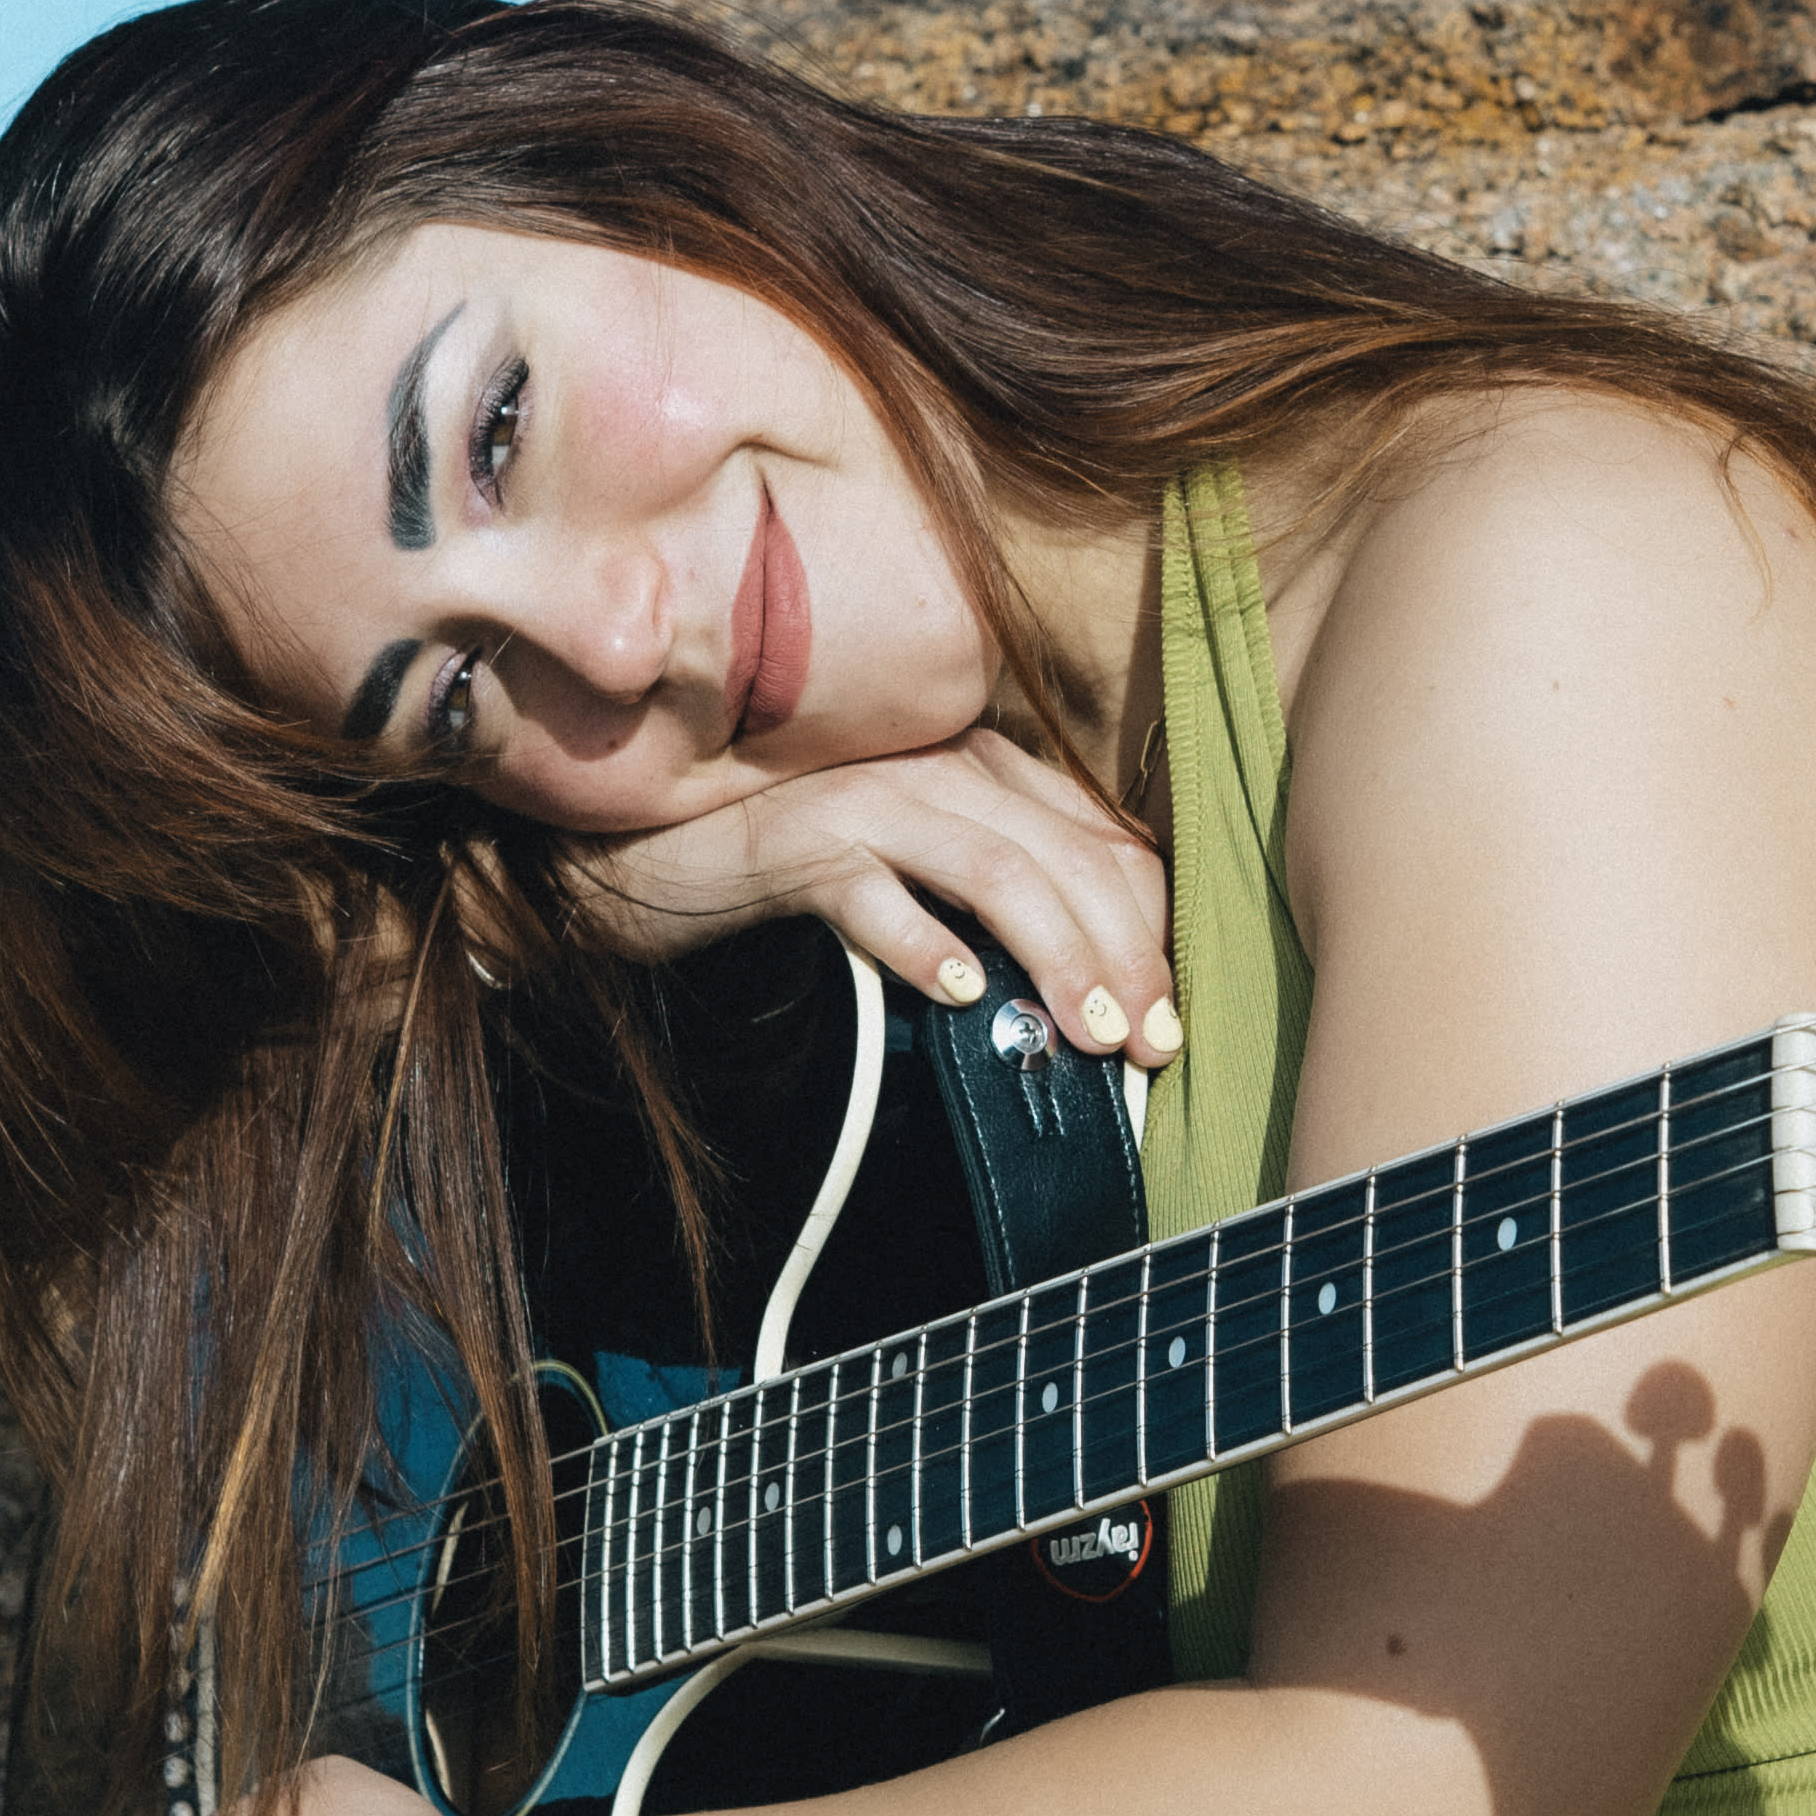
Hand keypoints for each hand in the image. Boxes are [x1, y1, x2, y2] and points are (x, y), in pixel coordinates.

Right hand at [586, 731, 1179, 1064]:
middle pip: (1067, 859)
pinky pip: (875, 890)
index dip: (1150, 932)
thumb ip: (998, 902)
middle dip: (1124, 958)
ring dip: (1055, 955)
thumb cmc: (799, 868)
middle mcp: (937, 768)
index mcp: (982, 768)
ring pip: (996, 870)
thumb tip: (1090, 987)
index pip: (1102, 843)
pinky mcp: (797, 844)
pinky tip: (961, 992)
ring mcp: (866, 799)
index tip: (1168, 1022)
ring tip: (1088, 1033)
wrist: (647, 855)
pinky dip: (925, 942)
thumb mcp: (921, 872)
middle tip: (1151, 1047)